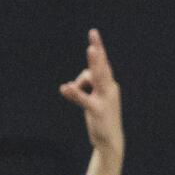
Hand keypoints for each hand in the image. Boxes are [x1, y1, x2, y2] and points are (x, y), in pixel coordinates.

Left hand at [59, 29, 122, 174]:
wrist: (109, 140)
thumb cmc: (101, 118)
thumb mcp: (92, 101)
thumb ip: (82, 90)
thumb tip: (70, 85)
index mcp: (109, 85)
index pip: (103, 64)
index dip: (98, 49)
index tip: (93, 34)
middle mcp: (109, 88)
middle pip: (102, 65)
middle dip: (98, 50)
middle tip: (93, 34)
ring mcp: (105, 98)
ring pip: (98, 77)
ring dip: (94, 63)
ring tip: (89, 50)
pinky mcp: (97, 110)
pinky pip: (84, 99)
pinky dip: (75, 93)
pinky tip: (65, 88)